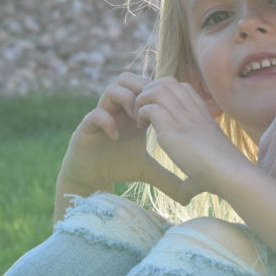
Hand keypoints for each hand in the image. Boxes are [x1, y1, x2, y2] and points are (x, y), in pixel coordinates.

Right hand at [55, 73, 191, 207]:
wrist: (91, 179)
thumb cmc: (118, 168)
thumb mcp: (147, 169)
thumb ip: (167, 177)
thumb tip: (189, 195)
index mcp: (133, 114)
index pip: (146, 88)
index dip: (157, 95)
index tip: (165, 114)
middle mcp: (117, 110)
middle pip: (129, 79)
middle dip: (142, 92)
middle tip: (149, 113)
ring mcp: (102, 115)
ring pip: (112, 89)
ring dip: (127, 101)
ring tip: (135, 122)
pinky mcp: (86, 127)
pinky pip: (96, 113)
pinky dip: (107, 121)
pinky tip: (116, 137)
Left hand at [136, 77, 248, 194]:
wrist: (229, 174)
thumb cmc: (219, 177)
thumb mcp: (203, 171)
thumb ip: (191, 181)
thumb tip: (184, 197)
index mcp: (201, 114)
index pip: (181, 87)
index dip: (165, 95)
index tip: (157, 113)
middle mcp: (192, 110)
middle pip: (166, 81)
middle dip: (150, 92)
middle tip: (143, 113)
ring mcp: (183, 116)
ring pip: (156, 88)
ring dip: (143, 100)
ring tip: (139, 119)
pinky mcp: (172, 127)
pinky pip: (149, 107)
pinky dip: (140, 114)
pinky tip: (140, 128)